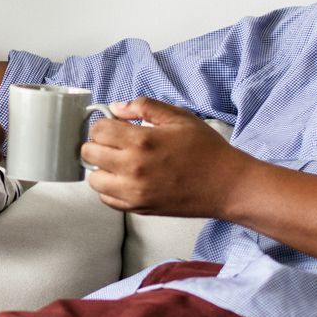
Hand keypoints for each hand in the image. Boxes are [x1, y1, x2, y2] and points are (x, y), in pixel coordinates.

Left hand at [80, 97, 249, 216]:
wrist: (226, 185)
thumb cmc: (206, 149)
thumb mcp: (179, 117)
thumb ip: (144, 107)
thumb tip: (116, 108)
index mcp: (141, 142)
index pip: (98, 130)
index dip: (103, 124)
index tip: (114, 126)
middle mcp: (132, 169)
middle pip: (89, 153)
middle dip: (98, 144)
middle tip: (115, 142)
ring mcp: (134, 192)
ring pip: (93, 180)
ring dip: (101, 168)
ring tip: (119, 162)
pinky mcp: (138, 209)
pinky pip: (107, 200)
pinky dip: (110, 188)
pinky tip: (126, 179)